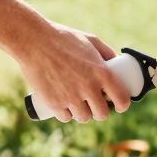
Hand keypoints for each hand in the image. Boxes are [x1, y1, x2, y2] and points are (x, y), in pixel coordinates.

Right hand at [18, 23, 132, 122]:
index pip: (121, 99)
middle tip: (96, 106)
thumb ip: (106, 53)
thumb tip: (117, 63)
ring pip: (84, 118)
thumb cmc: (63, 38)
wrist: (34, 41)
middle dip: (100, 111)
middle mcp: (89, 87)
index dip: (122, 105)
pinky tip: (67, 109)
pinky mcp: (54, 103)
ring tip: (81, 107)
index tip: (119, 106)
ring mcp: (71, 97)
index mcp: (102, 72)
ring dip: (84, 114)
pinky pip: (65, 117)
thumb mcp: (90, 40)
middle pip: (102, 114)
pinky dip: (66, 114)